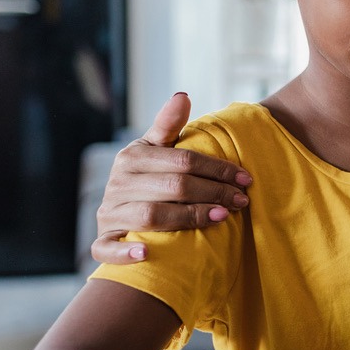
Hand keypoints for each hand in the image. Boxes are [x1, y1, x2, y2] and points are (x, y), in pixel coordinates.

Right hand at [92, 93, 251, 264]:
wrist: (118, 209)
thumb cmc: (147, 176)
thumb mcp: (156, 148)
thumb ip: (169, 125)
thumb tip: (183, 95)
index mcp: (132, 157)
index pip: (183, 161)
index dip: (218, 169)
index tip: (246, 179)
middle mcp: (117, 184)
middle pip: (174, 187)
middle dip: (213, 193)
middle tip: (241, 200)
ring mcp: (109, 213)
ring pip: (152, 216)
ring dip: (190, 218)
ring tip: (222, 217)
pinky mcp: (103, 240)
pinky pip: (107, 248)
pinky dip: (125, 252)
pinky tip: (147, 253)